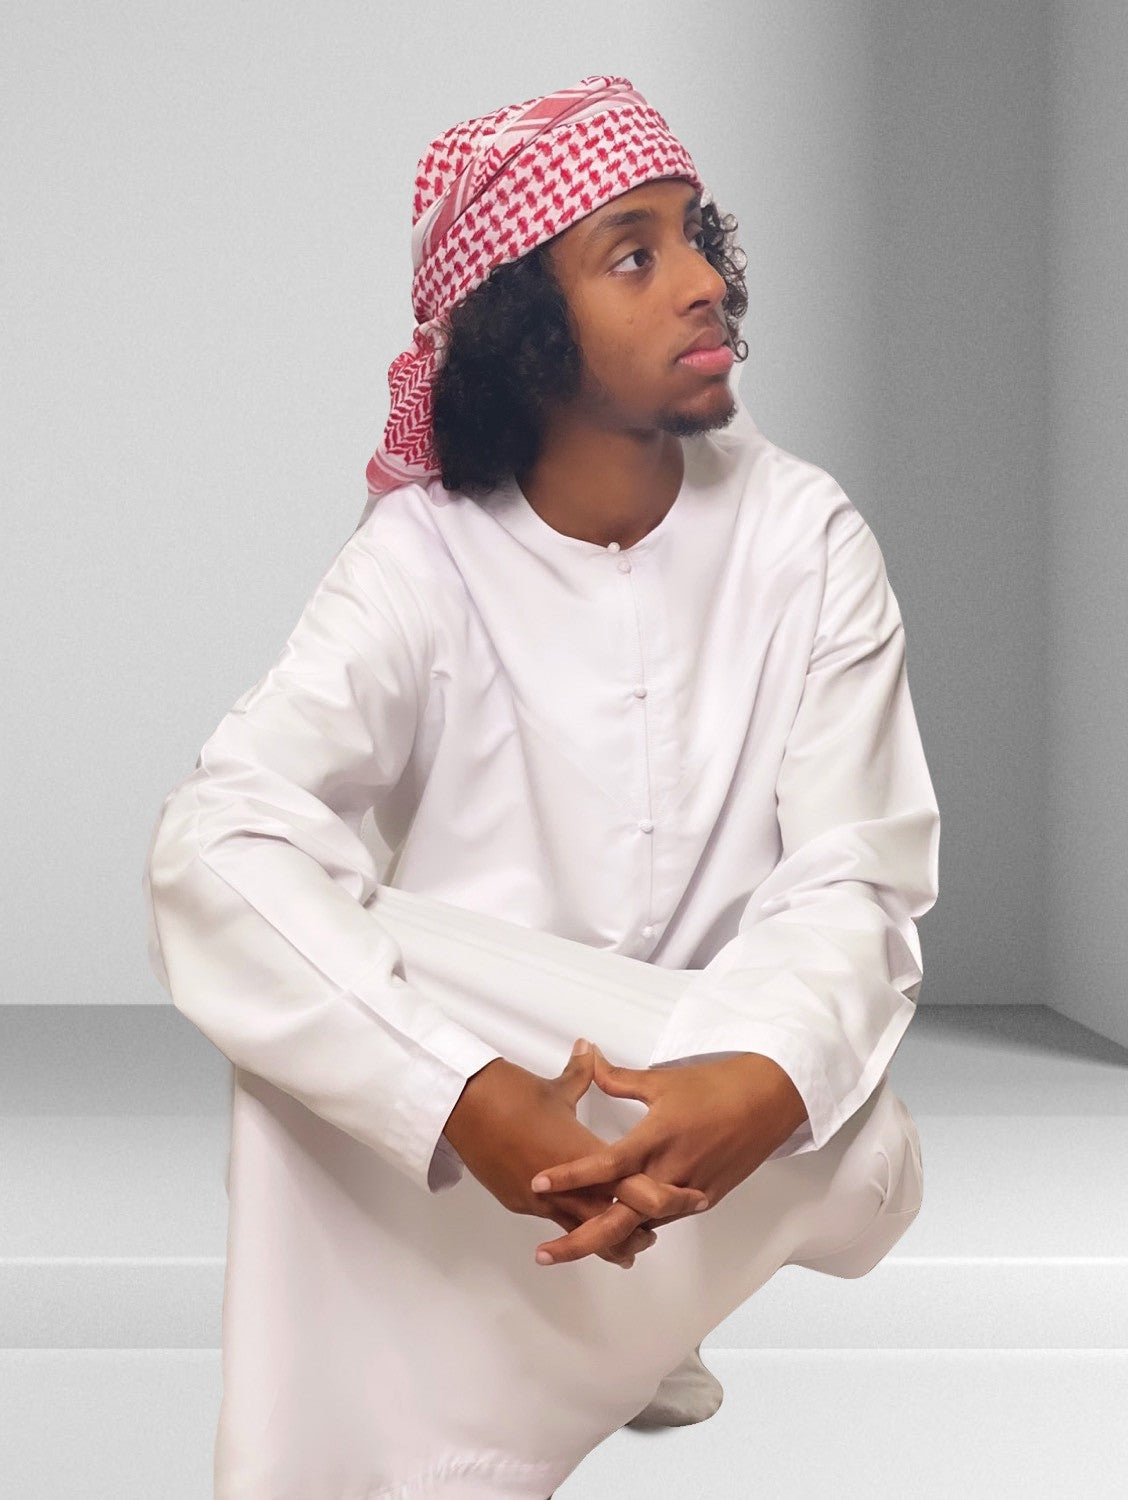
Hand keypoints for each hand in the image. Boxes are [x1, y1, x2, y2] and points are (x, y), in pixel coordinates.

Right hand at [442, 1040, 708, 1267]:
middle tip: (651, 1237)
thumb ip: (583, 1074)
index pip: (634, 1187)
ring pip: (582, 1232)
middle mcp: (569, 1184)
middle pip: (613, 1224)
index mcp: (587, 1154)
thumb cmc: (515, 1093)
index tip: (681, 1202)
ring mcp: (542, 1199)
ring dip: (603, 1239)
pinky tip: (574, 1223)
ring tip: (623, 1248)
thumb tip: (589, 1048)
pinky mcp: (519, 1203)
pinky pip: (553, 1220)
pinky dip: (570, 1225)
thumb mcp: (557, 1086)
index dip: (661, 1199)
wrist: (467, 1106)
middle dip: (634, 1234)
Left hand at [526, 1045, 809, 1264]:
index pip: (606, 1165)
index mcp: (657, 1138)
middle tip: (544, 1253)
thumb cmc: (716, 1085)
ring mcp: (690, 1189)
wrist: (769, 1099)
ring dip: (607, 1239)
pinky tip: (618, 1232)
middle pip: (620, 1218)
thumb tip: (588, 1058)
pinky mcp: (707, 1198)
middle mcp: (671, 1171)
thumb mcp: (662, 1079)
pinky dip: (640, 1227)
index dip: (570, 1177)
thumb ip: (618, 1078)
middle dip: (580, 1241)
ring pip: (643, 1225)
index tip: (538, 1184)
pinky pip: (666, 1219)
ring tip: (569, 1246)